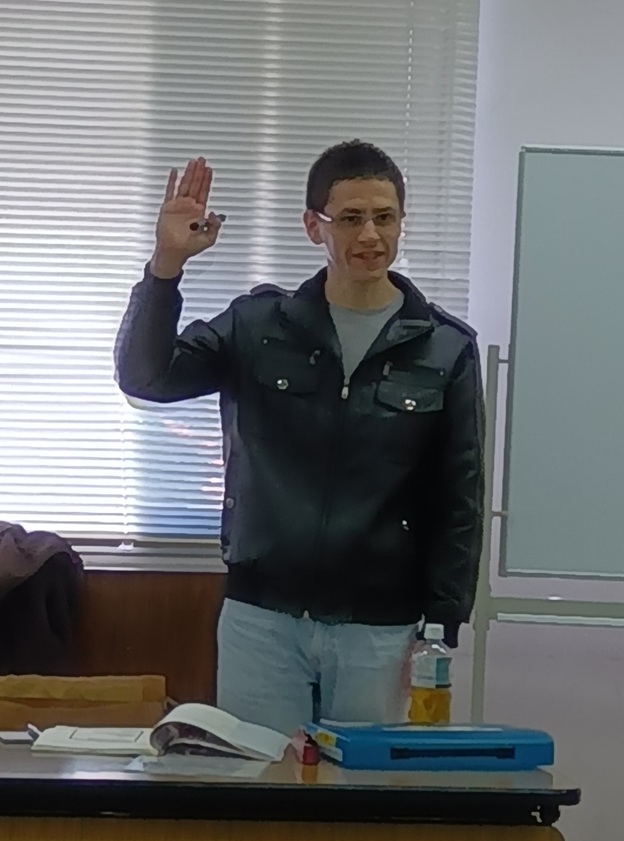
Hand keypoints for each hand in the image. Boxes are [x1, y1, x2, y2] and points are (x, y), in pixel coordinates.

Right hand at [151, 158, 222, 276]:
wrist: (173, 251)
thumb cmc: (189, 247)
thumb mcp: (209, 239)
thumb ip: (214, 227)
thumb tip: (213, 213)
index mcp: (199, 212)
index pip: (204, 192)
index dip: (207, 181)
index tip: (209, 170)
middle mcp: (189, 206)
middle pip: (195, 185)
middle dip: (199, 172)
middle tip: (202, 160)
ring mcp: (178, 205)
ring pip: (184, 185)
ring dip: (188, 173)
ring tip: (192, 162)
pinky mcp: (168, 207)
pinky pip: (170, 191)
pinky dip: (171, 181)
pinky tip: (174, 172)